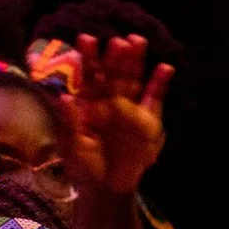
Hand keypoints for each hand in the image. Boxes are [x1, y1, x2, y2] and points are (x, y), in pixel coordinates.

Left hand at [54, 31, 171, 197]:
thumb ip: (69, 122)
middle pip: (112, 73)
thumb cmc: (84, 167)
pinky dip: (160, 83)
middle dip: (114, 56)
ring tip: (138, 41)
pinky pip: (155, 98)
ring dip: (136, 60)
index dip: (87, 58)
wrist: (106, 189)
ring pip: (133, 79)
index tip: (86, 39)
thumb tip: (64, 97)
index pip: (87, 76)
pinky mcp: (148, 119)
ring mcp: (130, 107)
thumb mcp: (71, 147)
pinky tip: (165, 68)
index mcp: (88, 102)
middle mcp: (109, 99)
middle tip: (116, 41)